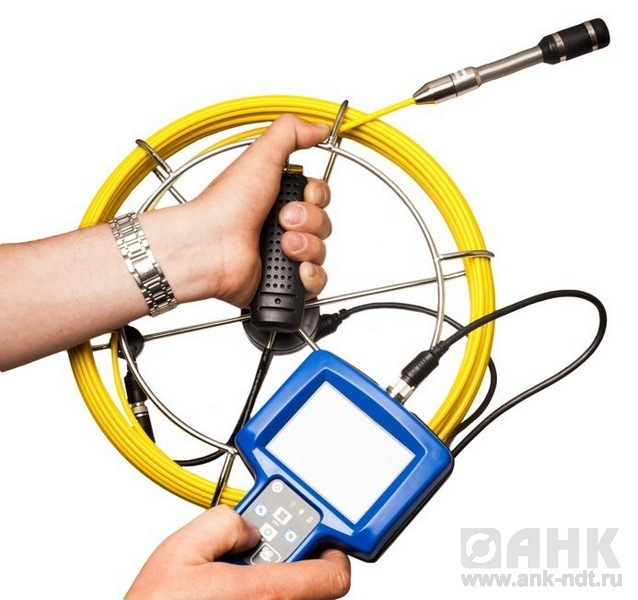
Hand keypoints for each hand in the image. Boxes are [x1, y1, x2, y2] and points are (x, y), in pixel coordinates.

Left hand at [0, 114, 331, 368]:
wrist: (210, 246)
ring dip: (308, 246)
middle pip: (324, 224)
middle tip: (284, 220)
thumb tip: (318, 127)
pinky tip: (294, 268)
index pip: (319, 198)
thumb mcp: (260, 154)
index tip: (303, 194)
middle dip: (311, 221)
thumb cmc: (226, 205)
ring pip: (322, 252)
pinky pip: (315, 282)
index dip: (317, 197)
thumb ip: (291, 132)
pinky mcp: (281, 283)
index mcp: (277, 198)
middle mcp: (281, 226)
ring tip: (283, 244)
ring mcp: (281, 256)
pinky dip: (310, 276)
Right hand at [125, 505, 350, 599]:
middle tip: (265, 553)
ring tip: (241, 577)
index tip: (322, 538)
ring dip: (278, 583)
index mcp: (265, 596)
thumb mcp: (183, 549)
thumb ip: (225, 522)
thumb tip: (248, 525)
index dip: (332, 550)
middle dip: (294, 562)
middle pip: (315, 587)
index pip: (333, 575)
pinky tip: (235, 593)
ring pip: (295, 599)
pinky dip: (265, 597)